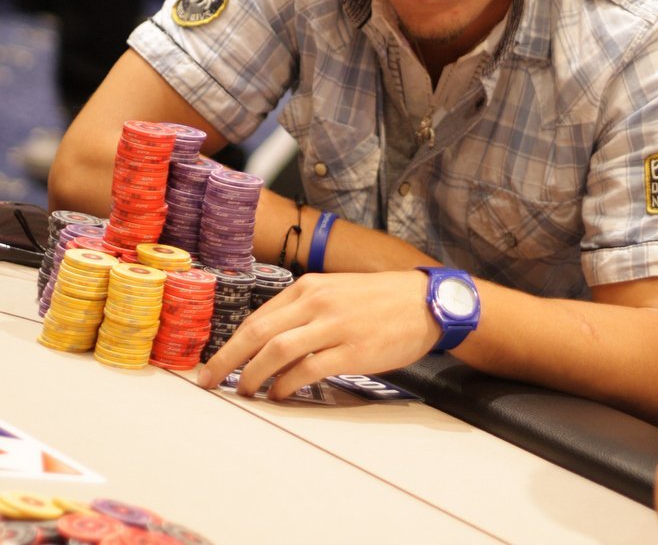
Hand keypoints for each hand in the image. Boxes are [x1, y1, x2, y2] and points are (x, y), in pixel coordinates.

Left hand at [197, 270, 440, 398]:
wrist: (425, 302)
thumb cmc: (379, 300)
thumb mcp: (336, 293)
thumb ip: (304, 313)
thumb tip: (269, 347)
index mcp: (309, 286)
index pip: (259, 317)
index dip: (231, 343)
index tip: (214, 363)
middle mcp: (317, 302)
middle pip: (259, 332)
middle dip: (228, 359)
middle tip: (209, 381)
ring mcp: (334, 325)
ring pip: (278, 350)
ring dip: (254, 375)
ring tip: (244, 392)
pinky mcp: (352, 350)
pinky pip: (308, 369)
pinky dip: (288, 384)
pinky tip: (280, 394)